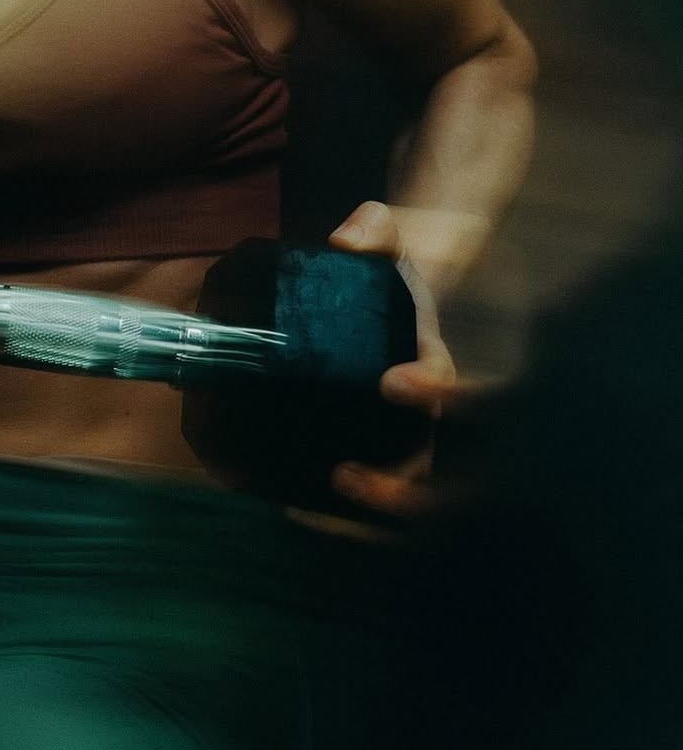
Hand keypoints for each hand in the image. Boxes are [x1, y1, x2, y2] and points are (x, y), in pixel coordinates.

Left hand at [327, 200, 455, 517]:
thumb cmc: (390, 270)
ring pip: (408, 498)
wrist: (396, 288)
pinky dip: (343, 518)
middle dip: (404, 486)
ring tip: (312, 513)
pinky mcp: (374, 451)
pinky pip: (371, 494)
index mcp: (435, 364)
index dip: (433, 390)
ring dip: (368, 517)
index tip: (393, 382)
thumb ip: (374, 230)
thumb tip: (349, 234)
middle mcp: (428, 413)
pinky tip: (297, 514)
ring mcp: (402, 439)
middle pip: (437, 465)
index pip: (453, 384)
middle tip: (347, 477)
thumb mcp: (388, 240)